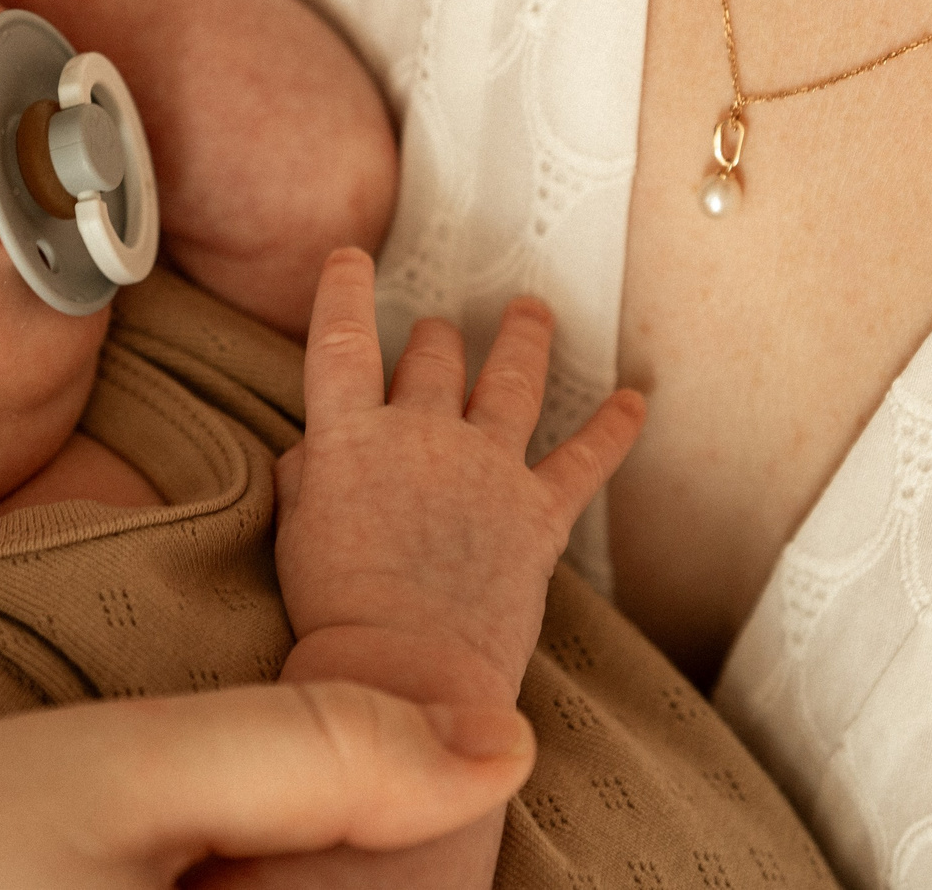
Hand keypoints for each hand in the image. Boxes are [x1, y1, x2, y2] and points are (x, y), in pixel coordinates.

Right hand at [274, 250, 645, 707]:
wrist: (406, 673)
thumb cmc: (336, 614)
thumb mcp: (296, 534)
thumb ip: (308, 478)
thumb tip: (317, 453)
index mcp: (351, 439)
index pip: (339, 342)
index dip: (341, 292)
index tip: (349, 259)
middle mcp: (422, 435)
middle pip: (433, 358)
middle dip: (434, 339)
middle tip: (437, 332)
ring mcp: (486, 468)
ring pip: (511, 380)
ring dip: (522, 340)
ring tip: (531, 313)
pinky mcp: (538, 513)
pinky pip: (586, 458)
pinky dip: (615, 428)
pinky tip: (635, 402)